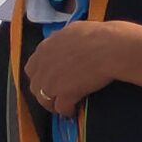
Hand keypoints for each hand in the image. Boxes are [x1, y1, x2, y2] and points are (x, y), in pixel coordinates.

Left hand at [22, 20, 141, 116]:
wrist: (109, 48)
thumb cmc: (98, 35)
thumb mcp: (74, 30)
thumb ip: (65, 40)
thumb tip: (69, 40)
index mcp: (45, 48)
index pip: (32, 67)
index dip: (40, 76)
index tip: (50, 79)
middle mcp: (44, 65)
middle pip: (35, 86)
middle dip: (44, 92)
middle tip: (55, 96)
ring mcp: (52, 81)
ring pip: (44, 99)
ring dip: (53, 104)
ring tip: (63, 107)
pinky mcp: (65, 94)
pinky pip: (61, 108)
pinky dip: (66, 111)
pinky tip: (73, 111)